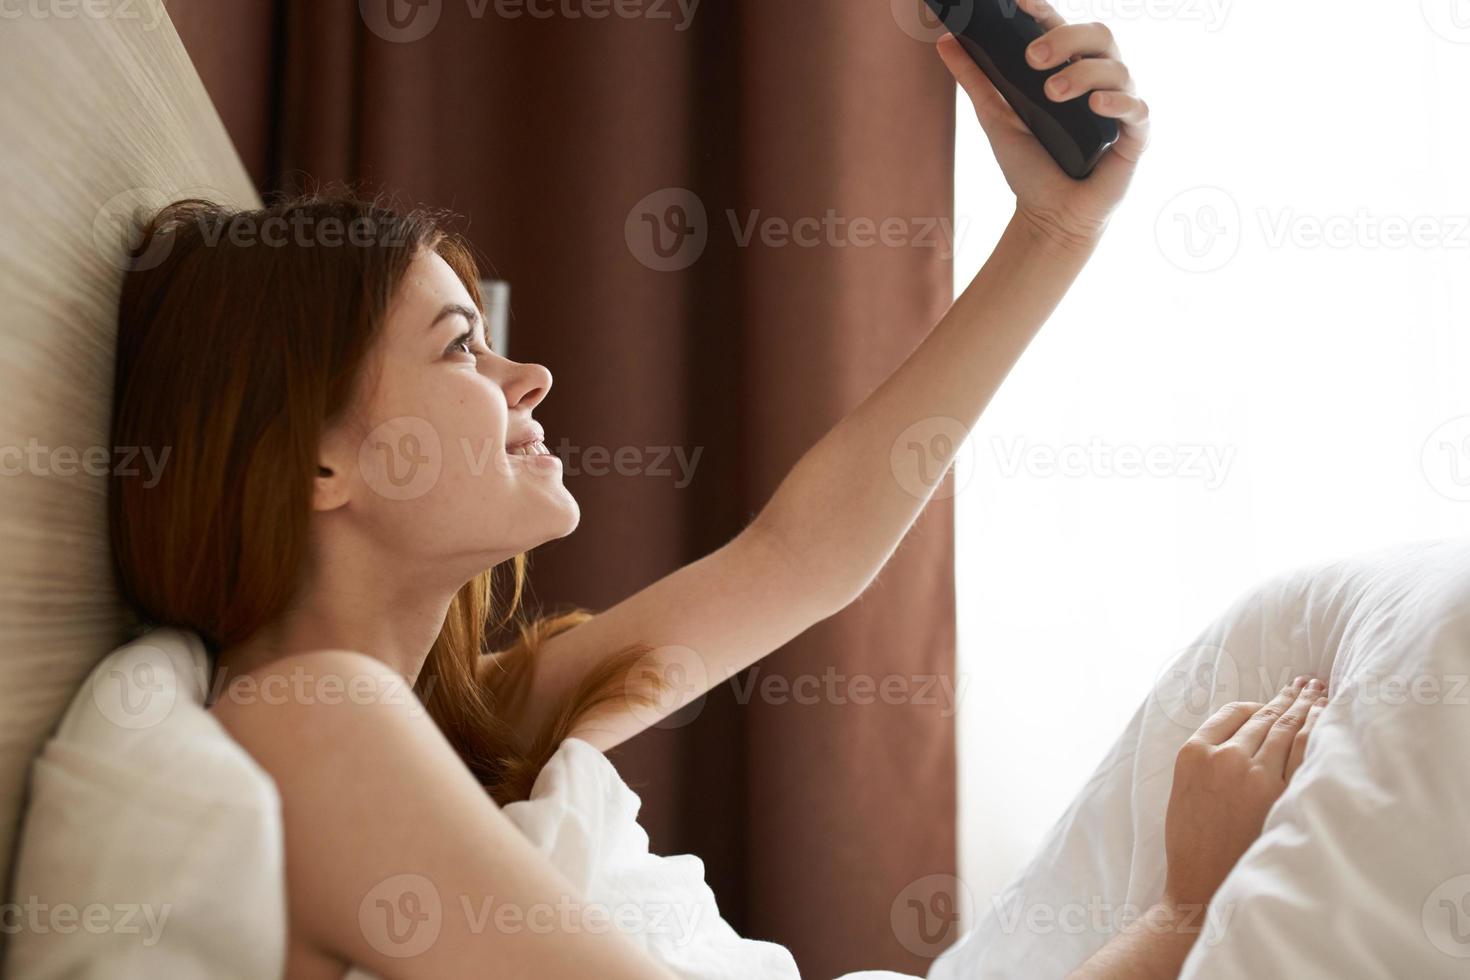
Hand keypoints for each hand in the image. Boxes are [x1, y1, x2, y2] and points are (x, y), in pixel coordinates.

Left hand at [936, 0, 1150, 251]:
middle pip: (1098, 35)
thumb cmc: (1029, 165)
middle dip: (1065, 38)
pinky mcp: (1134, 136)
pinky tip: (1096, 104)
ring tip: (1052, 94)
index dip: (1044, 11)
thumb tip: (946, 40)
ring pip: (1117, 67)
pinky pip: (1138, 108)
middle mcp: (1098, 79)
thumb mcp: (995, 116)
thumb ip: (975, 77)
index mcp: (1069, 67)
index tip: (1019, 2)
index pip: (1062, 26)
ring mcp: (1119, 106)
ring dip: (1083, 74)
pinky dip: (1117, 101)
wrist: (1048, 216)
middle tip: (1032, 58)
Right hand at [1162, 678, 1327, 914]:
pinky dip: (1315, 732)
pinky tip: (1325, 719)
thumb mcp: (1184, 788)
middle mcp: (1224, 757)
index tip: (1274, 699)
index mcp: (1194, 752)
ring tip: (1319, 692)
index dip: (1258, 703)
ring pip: (1284, 729)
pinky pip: (1302, 753)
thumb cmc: (1191, 841)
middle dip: (1289, 697)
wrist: (1201, 884)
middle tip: (1307, 683)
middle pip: (1264, 717)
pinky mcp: (1279, 796)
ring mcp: (1254, 775)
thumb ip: (1208, 757)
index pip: (1233, 712)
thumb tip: (1244, 736)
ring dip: (1305, 707)